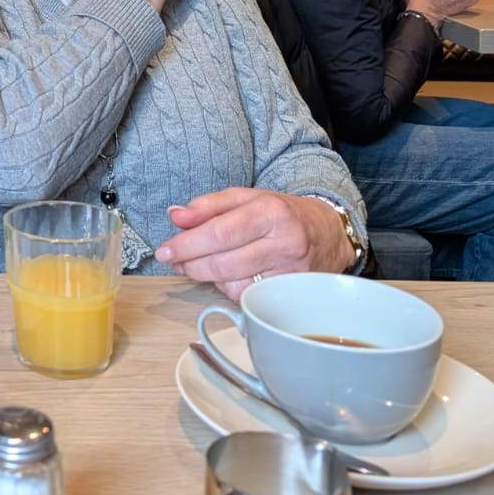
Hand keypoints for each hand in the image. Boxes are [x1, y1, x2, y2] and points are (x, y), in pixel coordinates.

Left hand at [155, 188, 355, 300]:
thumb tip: (175, 216)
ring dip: (209, 277)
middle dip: (191, 264)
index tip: (165, 251)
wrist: (329, 233)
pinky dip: (230, 287)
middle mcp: (284, 243)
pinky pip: (248, 297)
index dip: (188, 244)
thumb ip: (208, 205)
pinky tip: (229, 275)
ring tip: (201, 264)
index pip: (221, 232)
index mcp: (271, 212)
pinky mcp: (292, 293)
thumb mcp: (246, 198)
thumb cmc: (281, 213)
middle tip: (175, 260)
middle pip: (224, 262)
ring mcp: (291, 273)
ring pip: (234, 284)